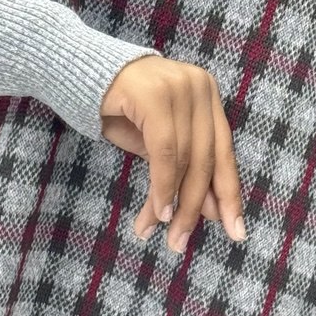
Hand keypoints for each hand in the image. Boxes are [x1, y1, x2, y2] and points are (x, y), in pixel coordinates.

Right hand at [100, 55, 246, 254]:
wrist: (79, 73)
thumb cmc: (121, 109)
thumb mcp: (157, 144)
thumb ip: (183, 170)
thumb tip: (211, 212)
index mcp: (208, 95)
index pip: (224, 150)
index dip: (229, 192)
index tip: (236, 231)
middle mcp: (200, 86)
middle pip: (206, 157)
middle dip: (196, 206)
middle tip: (182, 242)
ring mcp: (179, 87)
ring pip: (185, 158)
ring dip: (174, 203)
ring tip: (166, 234)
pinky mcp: (155, 94)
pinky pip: (164, 151)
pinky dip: (162, 185)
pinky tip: (158, 210)